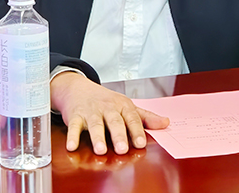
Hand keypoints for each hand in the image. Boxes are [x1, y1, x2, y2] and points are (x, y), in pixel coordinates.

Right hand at [50, 72, 169, 154]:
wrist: (78, 88)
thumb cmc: (106, 101)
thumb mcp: (126, 106)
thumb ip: (145, 117)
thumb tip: (166, 123)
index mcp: (122, 106)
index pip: (132, 118)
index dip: (136, 131)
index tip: (140, 143)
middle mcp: (107, 108)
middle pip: (114, 122)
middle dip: (118, 135)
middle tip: (122, 149)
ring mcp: (91, 112)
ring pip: (95, 125)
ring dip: (97, 137)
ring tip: (100, 150)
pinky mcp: (75, 116)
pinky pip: (73, 126)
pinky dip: (72, 136)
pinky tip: (72, 146)